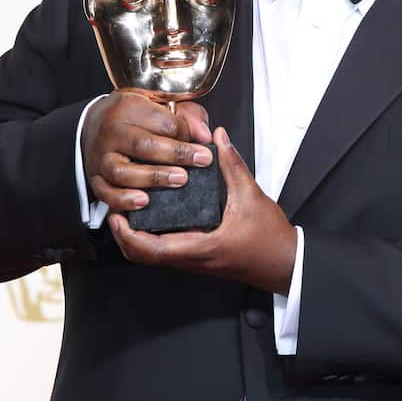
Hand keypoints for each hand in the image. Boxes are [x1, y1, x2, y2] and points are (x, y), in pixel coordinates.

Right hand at [81, 89, 214, 213]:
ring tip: (179, 180)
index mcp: (129, 107)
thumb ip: (188, 116)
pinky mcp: (95, 178)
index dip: (186, 134)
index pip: (163, 121)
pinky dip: (123, 200)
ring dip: (153, 178)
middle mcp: (111, 132)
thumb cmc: (136, 114)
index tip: (204, 147)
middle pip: (143, 145)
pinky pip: (105, 193)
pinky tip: (144, 202)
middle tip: (201, 161)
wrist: (95, 123)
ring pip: (123, 172)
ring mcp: (101, 157)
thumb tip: (204, 136)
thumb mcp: (163, 103)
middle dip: (176, 155)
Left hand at [107, 127, 297, 294]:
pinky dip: (152, 236)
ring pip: (152, 255)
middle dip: (124, 235)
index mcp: (199, 246)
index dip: (127, 233)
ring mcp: (193, 260)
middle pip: (142, 256)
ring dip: (136, 236)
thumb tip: (218, 137)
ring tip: (132, 208)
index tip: (118, 213)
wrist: (284, 263)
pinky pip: (165, 251)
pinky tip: (156, 214)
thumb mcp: (250, 195)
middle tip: (117, 209)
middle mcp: (191, 258)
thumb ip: (232, 164)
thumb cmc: (269, 237)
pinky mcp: (198, 256)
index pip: (150, 249)